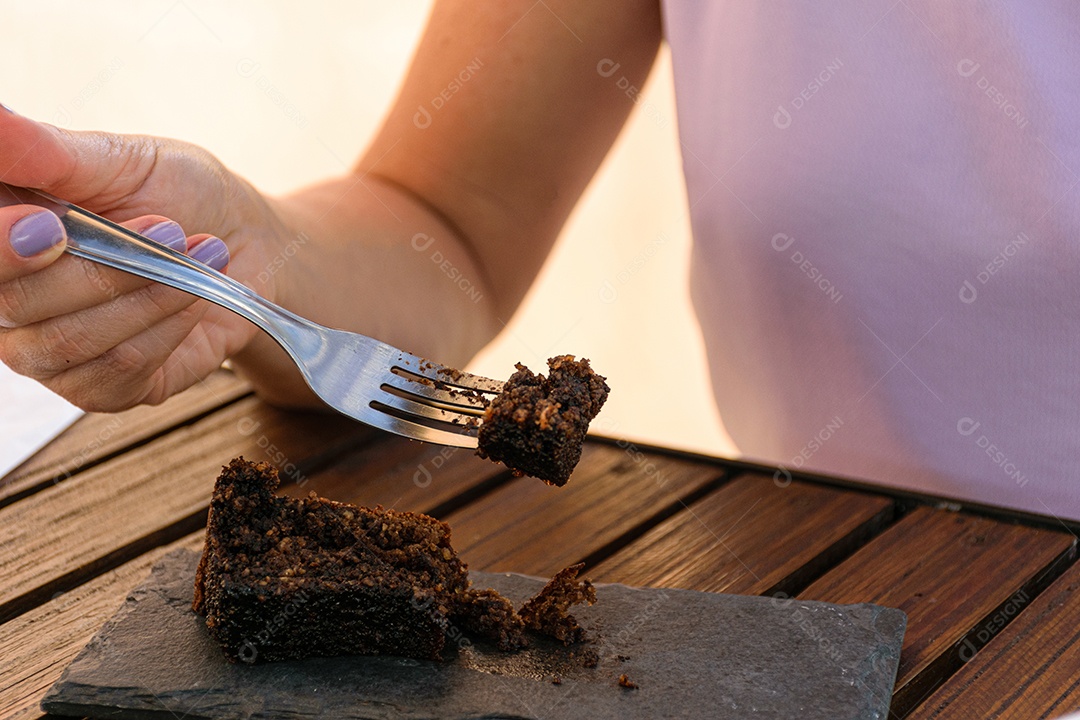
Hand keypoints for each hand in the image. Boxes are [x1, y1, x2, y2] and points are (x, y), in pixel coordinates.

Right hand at [0, 107, 286, 410]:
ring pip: (72, 340)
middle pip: (17, 302)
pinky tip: (196, 293)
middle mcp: (10, 301)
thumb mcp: (123, 161)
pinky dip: (168, 325)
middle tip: (169, 226)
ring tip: (197, 253)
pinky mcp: (102, 390)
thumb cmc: (180, 196)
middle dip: (106, 264)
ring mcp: (51, 353)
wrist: (248, 247)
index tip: (49, 223)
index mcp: (5, 238)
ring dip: (147, 293)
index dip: (4, 247)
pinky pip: (120, 369)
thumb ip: (49, 152)